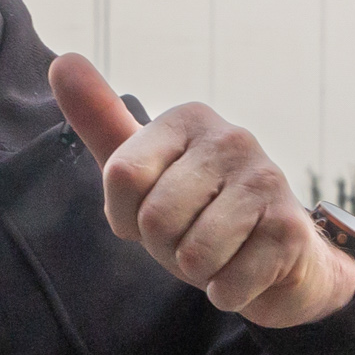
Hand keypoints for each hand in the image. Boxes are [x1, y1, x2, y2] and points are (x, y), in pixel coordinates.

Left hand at [50, 52, 354, 328]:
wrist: (275, 255)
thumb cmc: (197, 211)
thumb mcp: (142, 168)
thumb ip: (100, 120)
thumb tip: (62, 62)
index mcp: (188, 119)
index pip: (121, 175)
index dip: (124, 215)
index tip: (148, 212)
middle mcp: (233, 138)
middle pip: (155, 219)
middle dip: (163, 247)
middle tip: (189, 236)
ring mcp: (268, 180)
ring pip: (192, 255)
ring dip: (196, 271)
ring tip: (218, 252)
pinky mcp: (291, 229)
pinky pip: (226, 284)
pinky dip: (228, 292)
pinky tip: (246, 270)